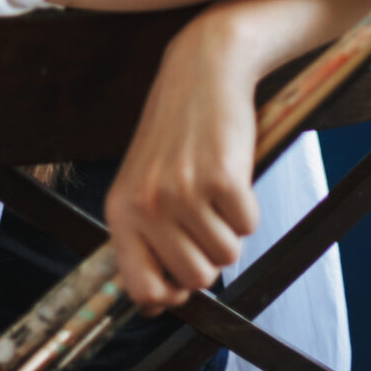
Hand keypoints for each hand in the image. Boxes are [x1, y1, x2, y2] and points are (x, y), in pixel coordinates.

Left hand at [103, 12, 261, 314]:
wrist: (202, 68)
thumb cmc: (177, 130)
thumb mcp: (143, 179)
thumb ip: (145, 234)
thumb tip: (160, 302)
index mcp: (121, 210)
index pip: (141, 289)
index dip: (170, 295)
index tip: (183, 281)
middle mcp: (148, 204)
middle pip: (194, 279)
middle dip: (209, 257)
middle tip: (207, 218)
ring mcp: (184, 190)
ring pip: (225, 256)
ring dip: (230, 230)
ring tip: (216, 191)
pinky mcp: (222, 176)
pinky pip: (249, 226)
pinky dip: (249, 208)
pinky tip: (233, 175)